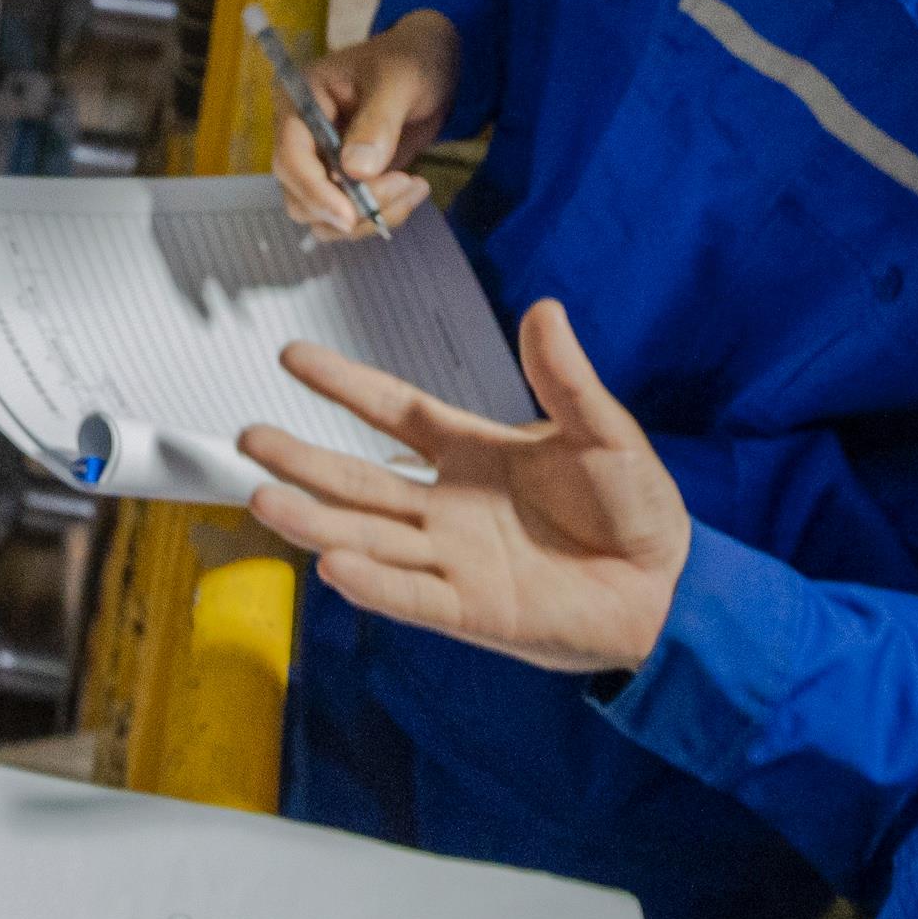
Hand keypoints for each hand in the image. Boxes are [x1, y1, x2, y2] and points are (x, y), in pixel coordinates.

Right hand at [239, 299, 690, 675]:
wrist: (669, 588)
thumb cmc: (637, 507)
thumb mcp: (604, 430)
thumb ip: (565, 379)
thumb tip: (544, 309)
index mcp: (474, 451)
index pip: (393, 410)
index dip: (344, 385)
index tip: (290, 356)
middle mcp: (449, 504)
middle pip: (359, 479)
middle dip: (302, 459)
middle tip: (248, 437)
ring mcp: (454, 558)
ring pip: (368, 536)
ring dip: (316, 520)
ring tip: (261, 499)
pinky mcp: (472, 609)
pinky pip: (412, 595)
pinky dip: (374, 582)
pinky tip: (332, 564)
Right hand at [273, 13, 456, 239]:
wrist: (430, 66)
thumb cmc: (410, 60)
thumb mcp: (400, 81)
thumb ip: (378, 122)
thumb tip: (356, 170)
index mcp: (300, 100)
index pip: (290, 155)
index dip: (315, 190)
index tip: (350, 215)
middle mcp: (300, 134)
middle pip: (301, 195)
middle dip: (351, 205)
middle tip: (404, 184)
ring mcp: (320, 161)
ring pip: (322, 215)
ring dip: (367, 215)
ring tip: (414, 186)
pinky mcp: (342, 180)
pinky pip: (347, 215)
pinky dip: (378, 215)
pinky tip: (412, 190)